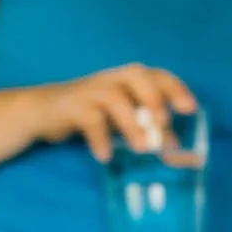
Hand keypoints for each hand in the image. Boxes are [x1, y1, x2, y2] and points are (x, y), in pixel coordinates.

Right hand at [32, 63, 198, 163]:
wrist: (41, 111)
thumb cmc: (90, 114)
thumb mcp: (121, 121)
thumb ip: (148, 131)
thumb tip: (177, 152)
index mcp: (127, 80)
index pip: (156, 75)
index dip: (175, 88)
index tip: (190, 109)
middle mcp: (111, 79)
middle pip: (136, 75)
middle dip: (154, 97)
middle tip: (164, 123)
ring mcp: (91, 90)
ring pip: (115, 97)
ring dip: (131, 123)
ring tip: (141, 149)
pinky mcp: (72, 106)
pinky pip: (89, 118)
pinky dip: (100, 137)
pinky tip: (105, 156)